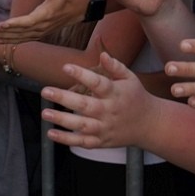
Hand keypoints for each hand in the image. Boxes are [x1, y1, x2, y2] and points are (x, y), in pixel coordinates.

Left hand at [0, 0, 83, 43]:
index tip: (2, 25)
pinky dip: (11, 40)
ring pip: (20, 37)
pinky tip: (0, 41)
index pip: (28, 22)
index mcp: (45, 15)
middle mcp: (41, 26)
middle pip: (21, 32)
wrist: (74, 9)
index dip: (15, 24)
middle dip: (5, 32)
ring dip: (5, 38)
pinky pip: (23, 39)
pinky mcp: (38, 34)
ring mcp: (39, 32)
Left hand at [41, 52, 155, 148]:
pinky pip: (82, 142)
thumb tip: (102, 54)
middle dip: (64, 98)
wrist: (149, 125)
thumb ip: (116, 67)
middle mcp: (109, 112)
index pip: (98, 83)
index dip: (82, 75)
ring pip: (81, 126)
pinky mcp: (101, 141)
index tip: (65, 67)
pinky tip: (50, 133)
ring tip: (45, 113)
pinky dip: (66, 139)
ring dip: (62, 120)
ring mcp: (105, 128)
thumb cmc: (136, 97)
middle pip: (85, 106)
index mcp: (116, 94)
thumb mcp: (130, 78)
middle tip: (45, 91)